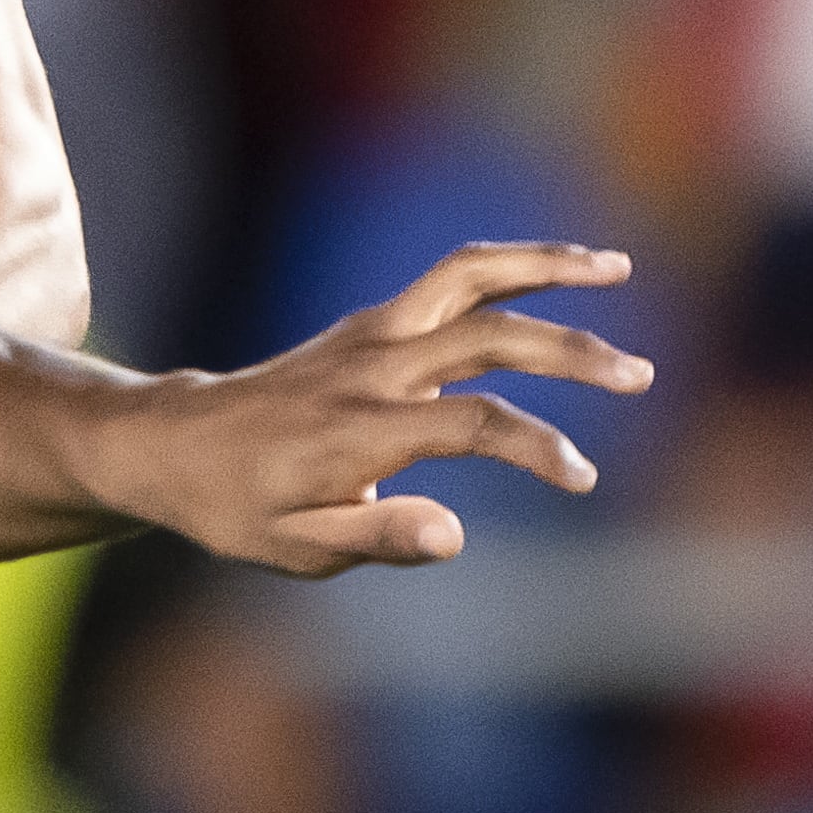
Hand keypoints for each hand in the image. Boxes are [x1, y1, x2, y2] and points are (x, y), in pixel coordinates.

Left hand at [146, 243, 650, 576]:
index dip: (536, 447)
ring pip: (468, 275)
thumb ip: (374, 541)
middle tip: (639, 374)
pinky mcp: (372, 322)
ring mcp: (370, 333)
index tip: (581, 478)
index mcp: (359, 429)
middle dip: (569, 349)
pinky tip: (561, 272)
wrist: (172, 441)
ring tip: (617, 265)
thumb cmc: (236, 506)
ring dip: (545, 266)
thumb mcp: (292, 547)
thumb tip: (456, 537)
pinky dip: (510, 267)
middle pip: (486, 332)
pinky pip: (450, 278)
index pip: (471, 423)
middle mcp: (370, 367)